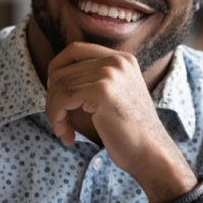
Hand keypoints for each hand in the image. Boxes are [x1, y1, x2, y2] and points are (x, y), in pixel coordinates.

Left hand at [44, 40, 193, 196]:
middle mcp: (117, 60)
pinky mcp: (102, 91)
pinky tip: (68, 136)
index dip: (56, 72)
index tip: (57, 98)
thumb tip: (52, 77)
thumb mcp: (112, 97)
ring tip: (64, 132)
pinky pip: (61, 100)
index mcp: (122, 59)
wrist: (150, 153)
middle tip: (59, 121)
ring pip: (58, 85)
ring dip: (54, 113)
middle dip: (52, 98)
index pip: (74, 50)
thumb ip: (91, 80)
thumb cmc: (128, 132)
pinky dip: (57, 119)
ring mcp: (110, 73)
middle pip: (62, 69)